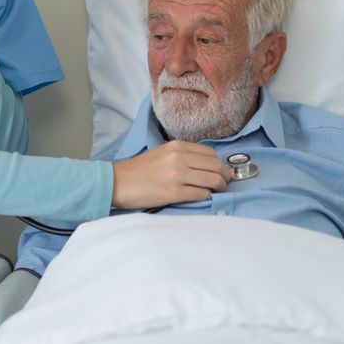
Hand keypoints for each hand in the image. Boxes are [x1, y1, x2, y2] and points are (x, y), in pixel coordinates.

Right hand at [111, 141, 231, 209]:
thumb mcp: (162, 153)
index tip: (221, 171)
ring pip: (212, 180)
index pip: (210, 154)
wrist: (118, 182)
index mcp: (177, 146)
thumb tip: (206, 165)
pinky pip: (200, 194)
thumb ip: (183, 155)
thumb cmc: (139, 170)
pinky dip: (206, 196)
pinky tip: (202, 197)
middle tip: (224, 183)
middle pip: (215, 166)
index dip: (219, 164)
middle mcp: (179, 158)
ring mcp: (177, 175)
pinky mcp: (173, 192)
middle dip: (224, 176)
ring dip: (219, 187)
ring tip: (216, 191)